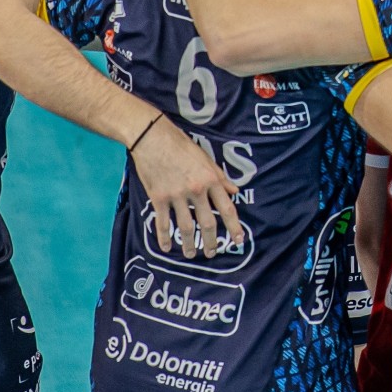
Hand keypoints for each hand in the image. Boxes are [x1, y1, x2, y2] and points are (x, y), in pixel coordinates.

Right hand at [129, 118, 242, 256]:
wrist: (152, 138)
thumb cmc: (181, 146)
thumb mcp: (206, 159)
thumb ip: (220, 178)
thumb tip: (234, 191)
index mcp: (211, 180)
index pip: (227, 208)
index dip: (234, 226)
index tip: (239, 240)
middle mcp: (196, 190)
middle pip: (208, 223)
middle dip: (212, 241)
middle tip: (213, 253)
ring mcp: (176, 195)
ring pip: (185, 227)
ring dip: (189, 244)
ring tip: (191, 254)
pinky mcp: (158, 197)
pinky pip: (163, 222)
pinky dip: (164, 237)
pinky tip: (166, 247)